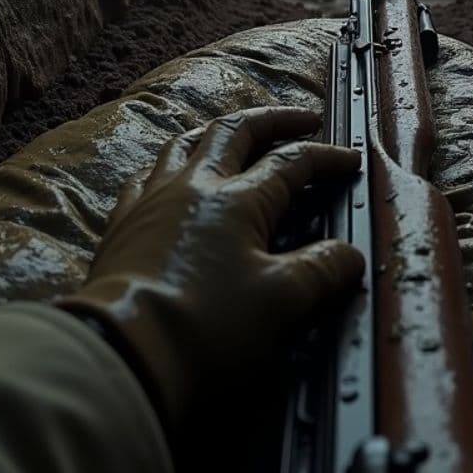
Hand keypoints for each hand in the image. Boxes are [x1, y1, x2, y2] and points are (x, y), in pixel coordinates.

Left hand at [59, 107, 363, 449]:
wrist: (123, 352)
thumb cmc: (206, 326)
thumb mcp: (281, 303)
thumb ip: (320, 271)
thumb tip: (350, 255)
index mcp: (238, 200)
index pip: (291, 163)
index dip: (324, 157)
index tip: (349, 160)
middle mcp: (194, 186)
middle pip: (236, 131)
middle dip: (274, 120)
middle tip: (302, 119)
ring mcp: (152, 200)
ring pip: (185, 144)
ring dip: (218, 133)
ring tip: (237, 135)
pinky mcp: (122, 225)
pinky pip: (145, 176)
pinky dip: (168, 166)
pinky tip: (170, 176)